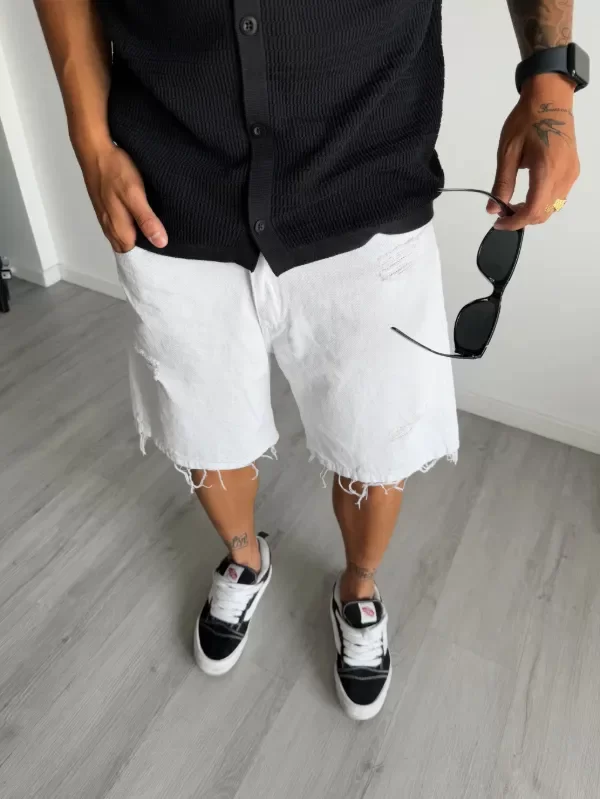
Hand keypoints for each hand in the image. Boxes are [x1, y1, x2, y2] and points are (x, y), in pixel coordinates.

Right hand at [77, 140, 167, 252]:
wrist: (94, 149)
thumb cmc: (115, 170)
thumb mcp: (135, 195)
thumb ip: (146, 220)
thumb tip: (160, 243)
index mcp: (118, 227)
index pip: (132, 255)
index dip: (146, 257)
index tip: (162, 257)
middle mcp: (109, 226)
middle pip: (127, 248)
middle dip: (142, 251)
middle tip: (162, 246)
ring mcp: (106, 217)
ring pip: (122, 236)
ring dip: (136, 239)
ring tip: (154, 236)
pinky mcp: (106, 207)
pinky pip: (119, 225)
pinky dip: (130, 228)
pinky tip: (140, 221)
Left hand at [488, 73, 579, 230]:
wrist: (550, 98)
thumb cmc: (527, 120)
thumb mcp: (508, 152)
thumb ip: (501, 183)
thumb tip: (493, 209)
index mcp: (547, 170)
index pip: (534, 210)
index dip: (515, 222)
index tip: (499, 223)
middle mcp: (564, 175)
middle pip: (545, 213)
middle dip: (523, 219)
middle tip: (503, 212)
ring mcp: (571, 173)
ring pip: (553, 207)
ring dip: (534, 211)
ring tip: (514, 202)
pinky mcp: (573, 169)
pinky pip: (559, 196)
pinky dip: (543, 202)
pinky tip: (529, 193)